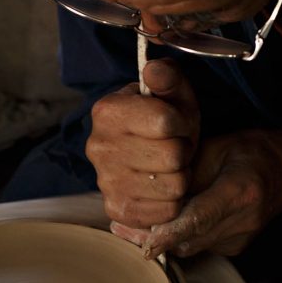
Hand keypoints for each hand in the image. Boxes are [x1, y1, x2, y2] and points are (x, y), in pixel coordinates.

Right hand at [86, 59, 199, 227]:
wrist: (148, 157)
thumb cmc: (164, 123)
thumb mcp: (172, 94)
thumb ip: (168, 77)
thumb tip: (155, 70)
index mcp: (107, 111)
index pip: (165, 121)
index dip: (182, 122)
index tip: (175, 123)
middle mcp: (98, 147)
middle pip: (173, 156)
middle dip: (183, 151)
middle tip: (174, 147)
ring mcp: (105, 182)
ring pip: (173, 185)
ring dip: (180, 177)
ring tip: (168, 167)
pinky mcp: (117, 210)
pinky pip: (166, 211)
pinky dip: (173, 201)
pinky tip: (161, 186)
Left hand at [110, 129, 281, 257]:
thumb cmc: (248, 153)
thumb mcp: (216, 148)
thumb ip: (185, 173)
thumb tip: (150, 193)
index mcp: (240, 191)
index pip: (199, 217)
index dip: (170, 232)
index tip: (146, 242)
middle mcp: (242, 221)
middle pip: (189, 239)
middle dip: (152, 236)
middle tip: (119, 226)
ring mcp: (239, 240)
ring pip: (189, 247)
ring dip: (160, 239)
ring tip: (127, 227)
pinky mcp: (232, 248)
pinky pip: (197, 246)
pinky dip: (177, 237)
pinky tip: (156, 227)